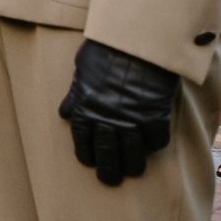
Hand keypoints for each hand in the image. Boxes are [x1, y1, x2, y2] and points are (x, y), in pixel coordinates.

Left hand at [58, 39, 180, 185]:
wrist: (137, 40)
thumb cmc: (108, 49)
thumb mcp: (82, 69)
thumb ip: (75, 94)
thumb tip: (64, 112)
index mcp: (85, 108)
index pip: (82, 139)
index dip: (86, 153)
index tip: (89, 161)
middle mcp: (106, 119)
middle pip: (106, 153)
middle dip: (108, 169)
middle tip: (110, 179)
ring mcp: (132, 120)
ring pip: (132, 153)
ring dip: (132, 165)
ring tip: (133, 171)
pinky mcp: (155, 117)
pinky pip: (156, 140)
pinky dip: (155, 144)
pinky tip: (153, 145)